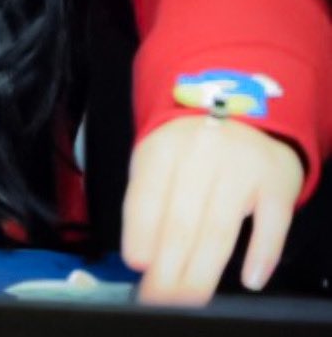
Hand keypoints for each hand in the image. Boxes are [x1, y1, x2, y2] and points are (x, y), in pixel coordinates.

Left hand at [121, 117, 302, 303]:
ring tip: (191, 300)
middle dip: (169, 268)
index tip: (138, 266)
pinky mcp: (277, 179)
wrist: (246, 114)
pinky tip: (251, 280)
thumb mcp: (160, 160)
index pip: (148, 196)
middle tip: (162, 299)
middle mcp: (201, 153)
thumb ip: (149, 201)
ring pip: (220, 227)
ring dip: (203, 270)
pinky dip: (262, 253)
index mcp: (164, 148)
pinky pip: (271, 222)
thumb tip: (142, 259)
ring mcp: (241, 165)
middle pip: (183, 221)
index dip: (141, 233)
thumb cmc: (192, 149)